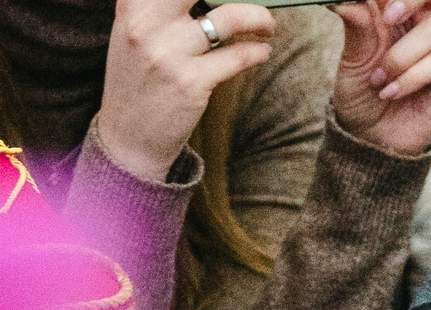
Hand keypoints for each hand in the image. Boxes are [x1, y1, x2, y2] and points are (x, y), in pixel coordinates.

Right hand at [97, 0, 275, 183]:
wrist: (127, 139)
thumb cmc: (136, 81)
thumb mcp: (131, 32)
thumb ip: (154, 5)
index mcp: (132, 6)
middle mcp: (146, 25)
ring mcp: (169, 54)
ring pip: (229, 17)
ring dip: (258, 18)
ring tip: (267, 24)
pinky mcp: (191, 83)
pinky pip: (236, 57)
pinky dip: (256, 52)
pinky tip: (262, 51)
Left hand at [331, 0, 430, 156]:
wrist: (375, 139)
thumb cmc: (364, 96)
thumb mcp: (354, 57)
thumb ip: (357, 23)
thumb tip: (340, 0)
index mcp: (400, 9)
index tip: (371, 6)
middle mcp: (427, 20)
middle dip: (409, 0)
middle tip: (387, 16)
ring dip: (403, 56)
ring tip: (380, 80)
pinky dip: (416, 75)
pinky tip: (394, 91)